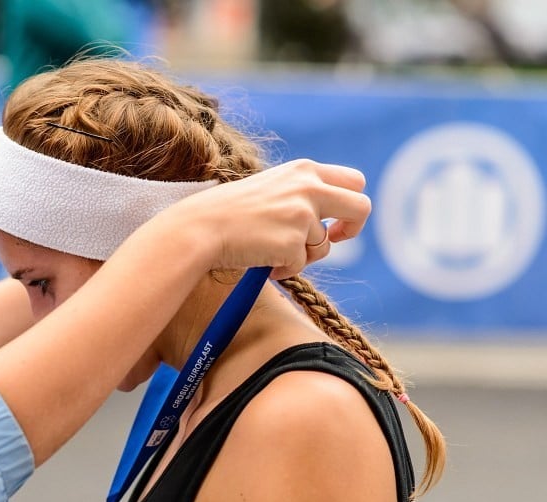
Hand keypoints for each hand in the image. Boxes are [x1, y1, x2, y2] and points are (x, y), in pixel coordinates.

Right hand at [166, 159, 370, 279]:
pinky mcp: (293, 243)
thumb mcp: (271, 188)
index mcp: (304, 171)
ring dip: (303, 255)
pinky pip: (301, 265)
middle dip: (353, 228)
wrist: (201, 227)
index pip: (353, 181)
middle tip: (333, 239)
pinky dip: (284, 269)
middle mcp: (309, 188)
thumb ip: (301, 195)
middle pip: (361, 206)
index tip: (338, 222)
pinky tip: (261, 259)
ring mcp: (303, 216)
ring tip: (270, 250)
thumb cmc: (230, 212)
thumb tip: (328, 222)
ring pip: (324, 245)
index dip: (350, 205)